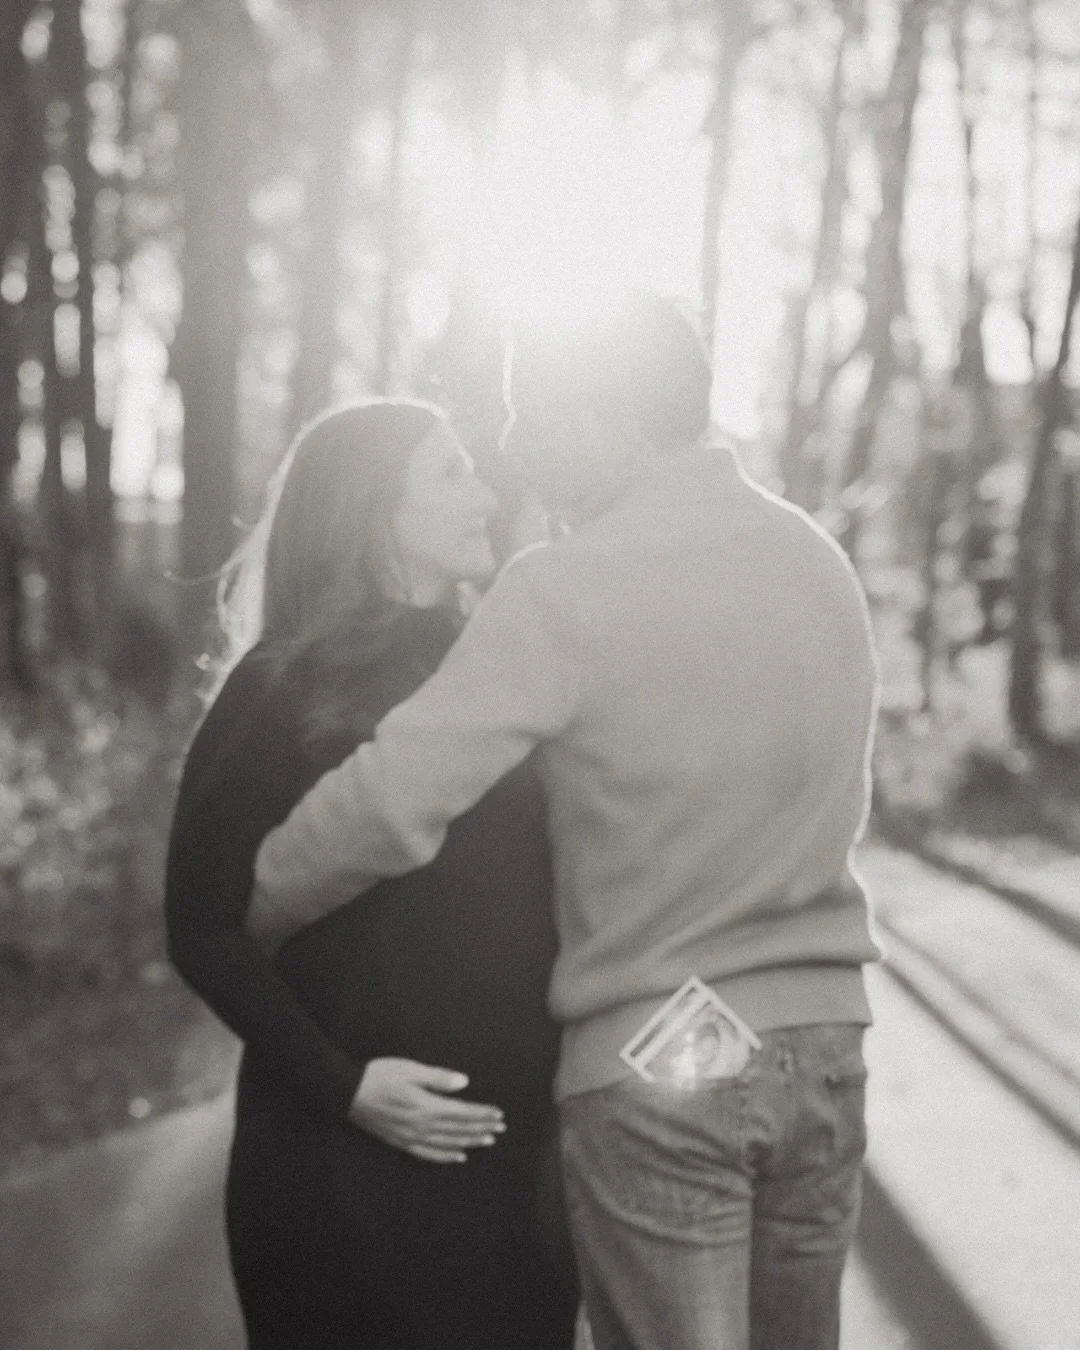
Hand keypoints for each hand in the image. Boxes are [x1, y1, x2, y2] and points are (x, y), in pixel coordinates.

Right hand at [348, 1058, 505, 1163]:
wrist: (348, 1092)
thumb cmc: (379, 1075)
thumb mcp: (410, 1070)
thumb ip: (438, 1078)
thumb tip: (464, 1083)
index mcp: (426, 1106)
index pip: (462, 1113)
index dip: (482, 1114)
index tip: (498, 1114)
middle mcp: (421, 1126)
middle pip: (458, 1130)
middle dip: (481, 1129)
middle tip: (500, 1128)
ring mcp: (411, 1137)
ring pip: (447, 1143)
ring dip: (469, 1142)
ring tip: (486, 1141)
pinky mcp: (401, 1142)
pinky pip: (428, 1154)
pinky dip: (446, 1156)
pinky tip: (458, 1156)